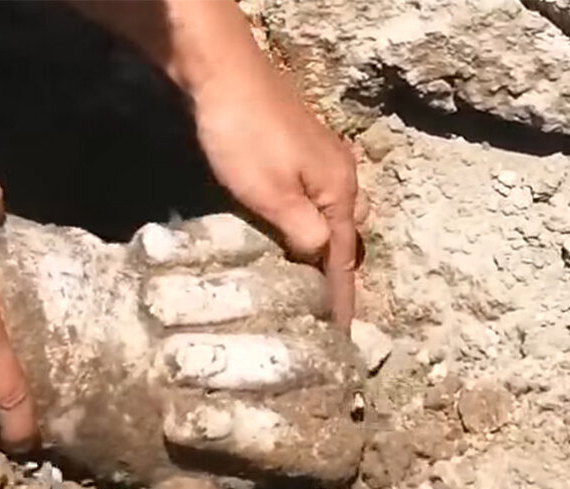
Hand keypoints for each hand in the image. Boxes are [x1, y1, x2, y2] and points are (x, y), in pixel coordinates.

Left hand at [191, 69, 366, 331]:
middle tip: (319, 305)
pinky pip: (314, 196)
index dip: (342, 297)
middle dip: (338, 270)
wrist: (222, 73)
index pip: (345, 258)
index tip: (339, 334)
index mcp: (339, 191)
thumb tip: (321, 260)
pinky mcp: (297, 147)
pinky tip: (285, 228)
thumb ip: (302, 232)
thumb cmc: (244, 136)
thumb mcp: (272, 193)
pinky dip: (307, 219)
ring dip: (322, 243)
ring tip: (302, 275)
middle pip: (348, 234)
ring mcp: (321, 157)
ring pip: (333, 212)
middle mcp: (340, 174)